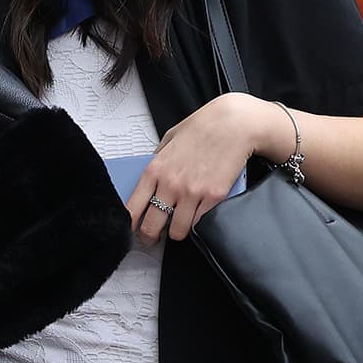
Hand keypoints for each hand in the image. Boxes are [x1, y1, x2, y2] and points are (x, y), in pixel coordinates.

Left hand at [126, 92, 261, 242]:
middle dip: (150, 236)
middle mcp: (170, 185)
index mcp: (154, 170)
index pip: (133, 208)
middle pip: (151, 225)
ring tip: (178, 227)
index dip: (130, 224)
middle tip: (152, 237)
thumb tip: (152, 177)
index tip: (132, 228)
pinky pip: (201, 222)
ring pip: (178, 231)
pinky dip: (198, 222)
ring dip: (177, 231)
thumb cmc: (203, 128)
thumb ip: (158, 160)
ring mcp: (192, 193)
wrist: (233, 125)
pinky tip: (197, 214)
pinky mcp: (214, 198)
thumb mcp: (169, 140)